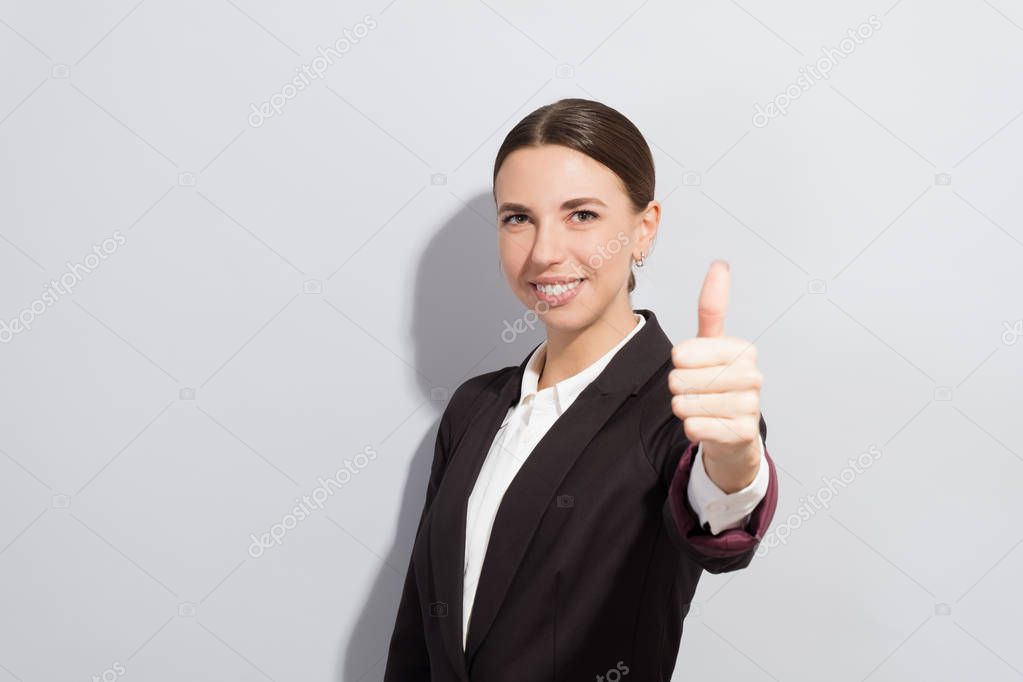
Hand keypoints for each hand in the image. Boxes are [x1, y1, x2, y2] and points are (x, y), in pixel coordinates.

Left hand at [668, 260, 762, 492]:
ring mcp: (750, 406)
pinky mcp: (742, 433)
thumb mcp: (712, 345)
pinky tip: (706, 426)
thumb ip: (713, 308)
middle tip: (696, 392)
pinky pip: (694, 427)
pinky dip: (691, 428)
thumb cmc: (717, 383)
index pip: (682, 353)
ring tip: (701, 408)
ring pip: (685, 404)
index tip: (692, 366)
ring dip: (683, 409)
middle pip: (680, 379)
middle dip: (678, 388)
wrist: (733, 433)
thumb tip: (720, 264)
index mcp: (743, 349)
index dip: (677, 363)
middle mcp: (752, 375)